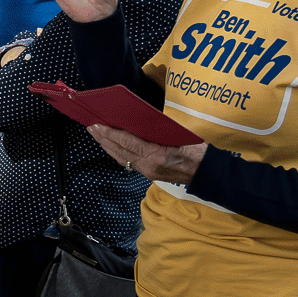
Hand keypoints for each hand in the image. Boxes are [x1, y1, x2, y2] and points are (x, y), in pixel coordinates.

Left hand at [87, 122, 206, 184]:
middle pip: (120, 151)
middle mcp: (149, 166)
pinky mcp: (149, 175)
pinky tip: (111, 147)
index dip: (110, 133)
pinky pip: (128, 163)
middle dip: (103, 139)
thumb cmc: (197, 152)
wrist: (206, 173)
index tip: (97, 125)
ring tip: (97, 135)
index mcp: (157, 155)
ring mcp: (148, 172)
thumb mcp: (178, 136)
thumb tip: (137, 122)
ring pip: (122, 158)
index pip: (127, 142)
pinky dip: (117, 154)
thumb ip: (157, 131)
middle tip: (91, 127)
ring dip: (107, 146)